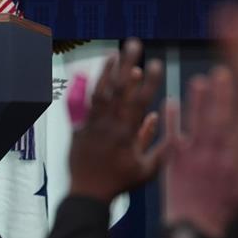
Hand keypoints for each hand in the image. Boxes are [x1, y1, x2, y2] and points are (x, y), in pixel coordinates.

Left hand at [67, 39, 167, 202]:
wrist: (88, 193)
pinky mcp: (80, 126)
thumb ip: (155, 142)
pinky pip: (84, 102)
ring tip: (116, 52)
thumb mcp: (146, 169)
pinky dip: (91, 86)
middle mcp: (109, 125)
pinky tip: (97, 72)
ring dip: (108, 70)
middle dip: (127, 64)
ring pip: (100, 92)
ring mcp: (93, 124)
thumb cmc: (119, 183)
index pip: (140, 102)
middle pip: (119, 90)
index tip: (155, 64)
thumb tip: (157, 116)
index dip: (148, 82)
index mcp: (127, 135)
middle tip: (133, 44)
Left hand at [162, 67, 237, 237]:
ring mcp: (196, 159)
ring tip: (198, 80)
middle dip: (224, 93)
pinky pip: (171, 135)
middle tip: (222, 71)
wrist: (197, 236)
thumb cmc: (228, 215)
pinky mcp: (175, 164)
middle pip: (223, 118)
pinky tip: (169, 101)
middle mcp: (220, 158)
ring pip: (197, 122)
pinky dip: (170, 118)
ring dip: (197, 100)